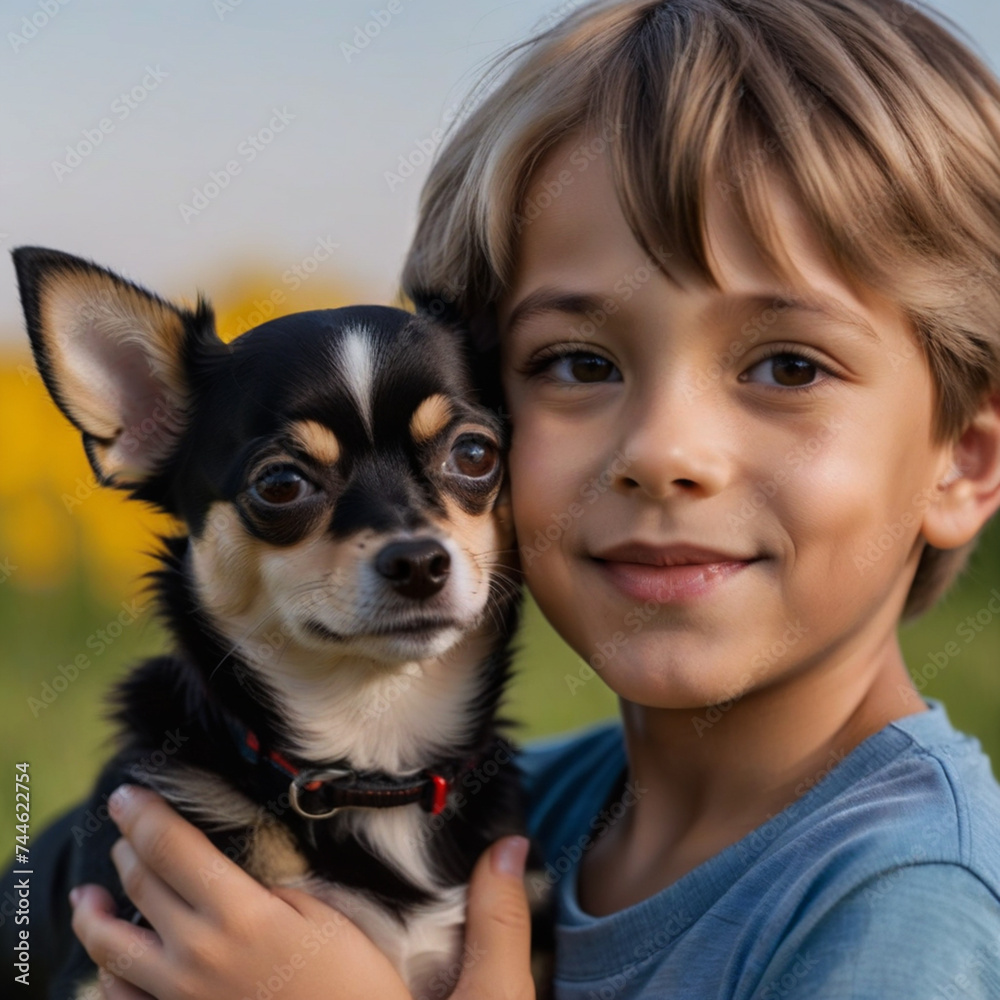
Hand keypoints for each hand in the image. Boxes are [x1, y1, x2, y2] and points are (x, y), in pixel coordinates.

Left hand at [70, 785, 534, 999]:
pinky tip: (111, 977)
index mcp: (263, 932)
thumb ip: (494, 915)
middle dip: (127, 849)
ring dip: (99, 917)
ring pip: (118, 954)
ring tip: (89, 896)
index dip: (149, 817)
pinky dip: (109, 988)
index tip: (131, 792)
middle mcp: (210, 968)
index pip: (183, 855)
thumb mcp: (473, 993)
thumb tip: (516, 843)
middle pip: (145, 891)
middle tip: (121, 819)